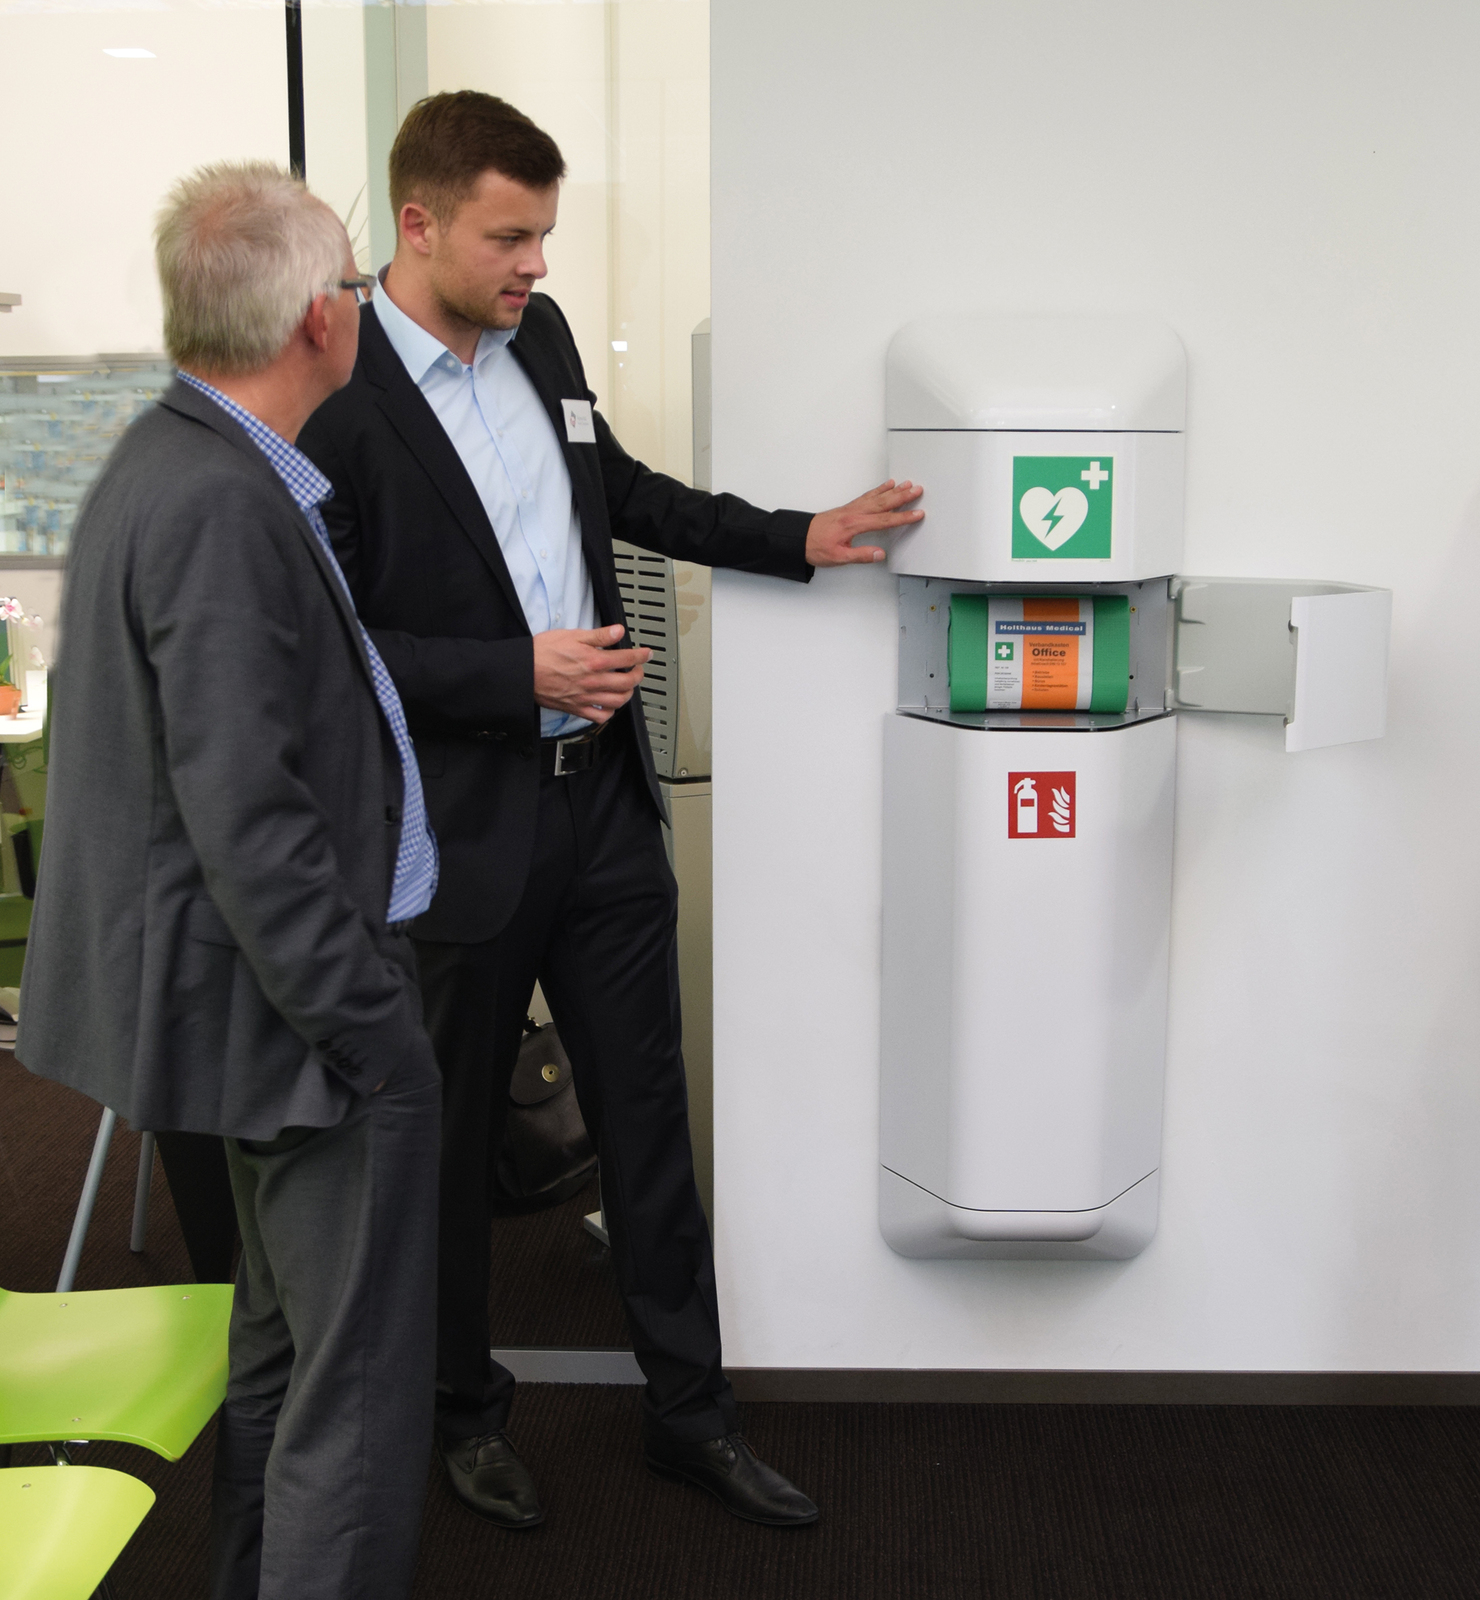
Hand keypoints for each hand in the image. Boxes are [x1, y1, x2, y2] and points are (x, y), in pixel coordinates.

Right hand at [533, 624, 650, 721]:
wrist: (523, 671)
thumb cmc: (542, 652)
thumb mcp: (572, 635)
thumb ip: (598, 635)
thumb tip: (618, 631)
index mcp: (594, 661)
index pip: (627, 658)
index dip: (641, 655)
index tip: (646, 653)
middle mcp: (593, 681)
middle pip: (627, 682)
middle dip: (638, 674)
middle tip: (638, 669)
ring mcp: (586, 697)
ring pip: (618, 701)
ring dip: (628, 693)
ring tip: (627, 686)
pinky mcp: (576, 708)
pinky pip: (600, 716)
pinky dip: (609, 712)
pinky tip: (610, 704)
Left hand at [805, 479, 923, 566]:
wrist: (799, 538)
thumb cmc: (815, 547)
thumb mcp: (838, 557)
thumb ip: (860, 555)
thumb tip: (879, 554)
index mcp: (853, 525)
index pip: (884, 520)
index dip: (903, 518)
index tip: (917, 514)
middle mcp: (853, 513)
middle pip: (883, 503)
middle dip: (903, 497)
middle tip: (918, 490)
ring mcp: (851, 508)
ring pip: (877, 496)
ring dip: (893, 490)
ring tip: (908, 484)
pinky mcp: (848, 507)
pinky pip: (867, 495)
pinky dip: (879, 489)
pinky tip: (886, 486)